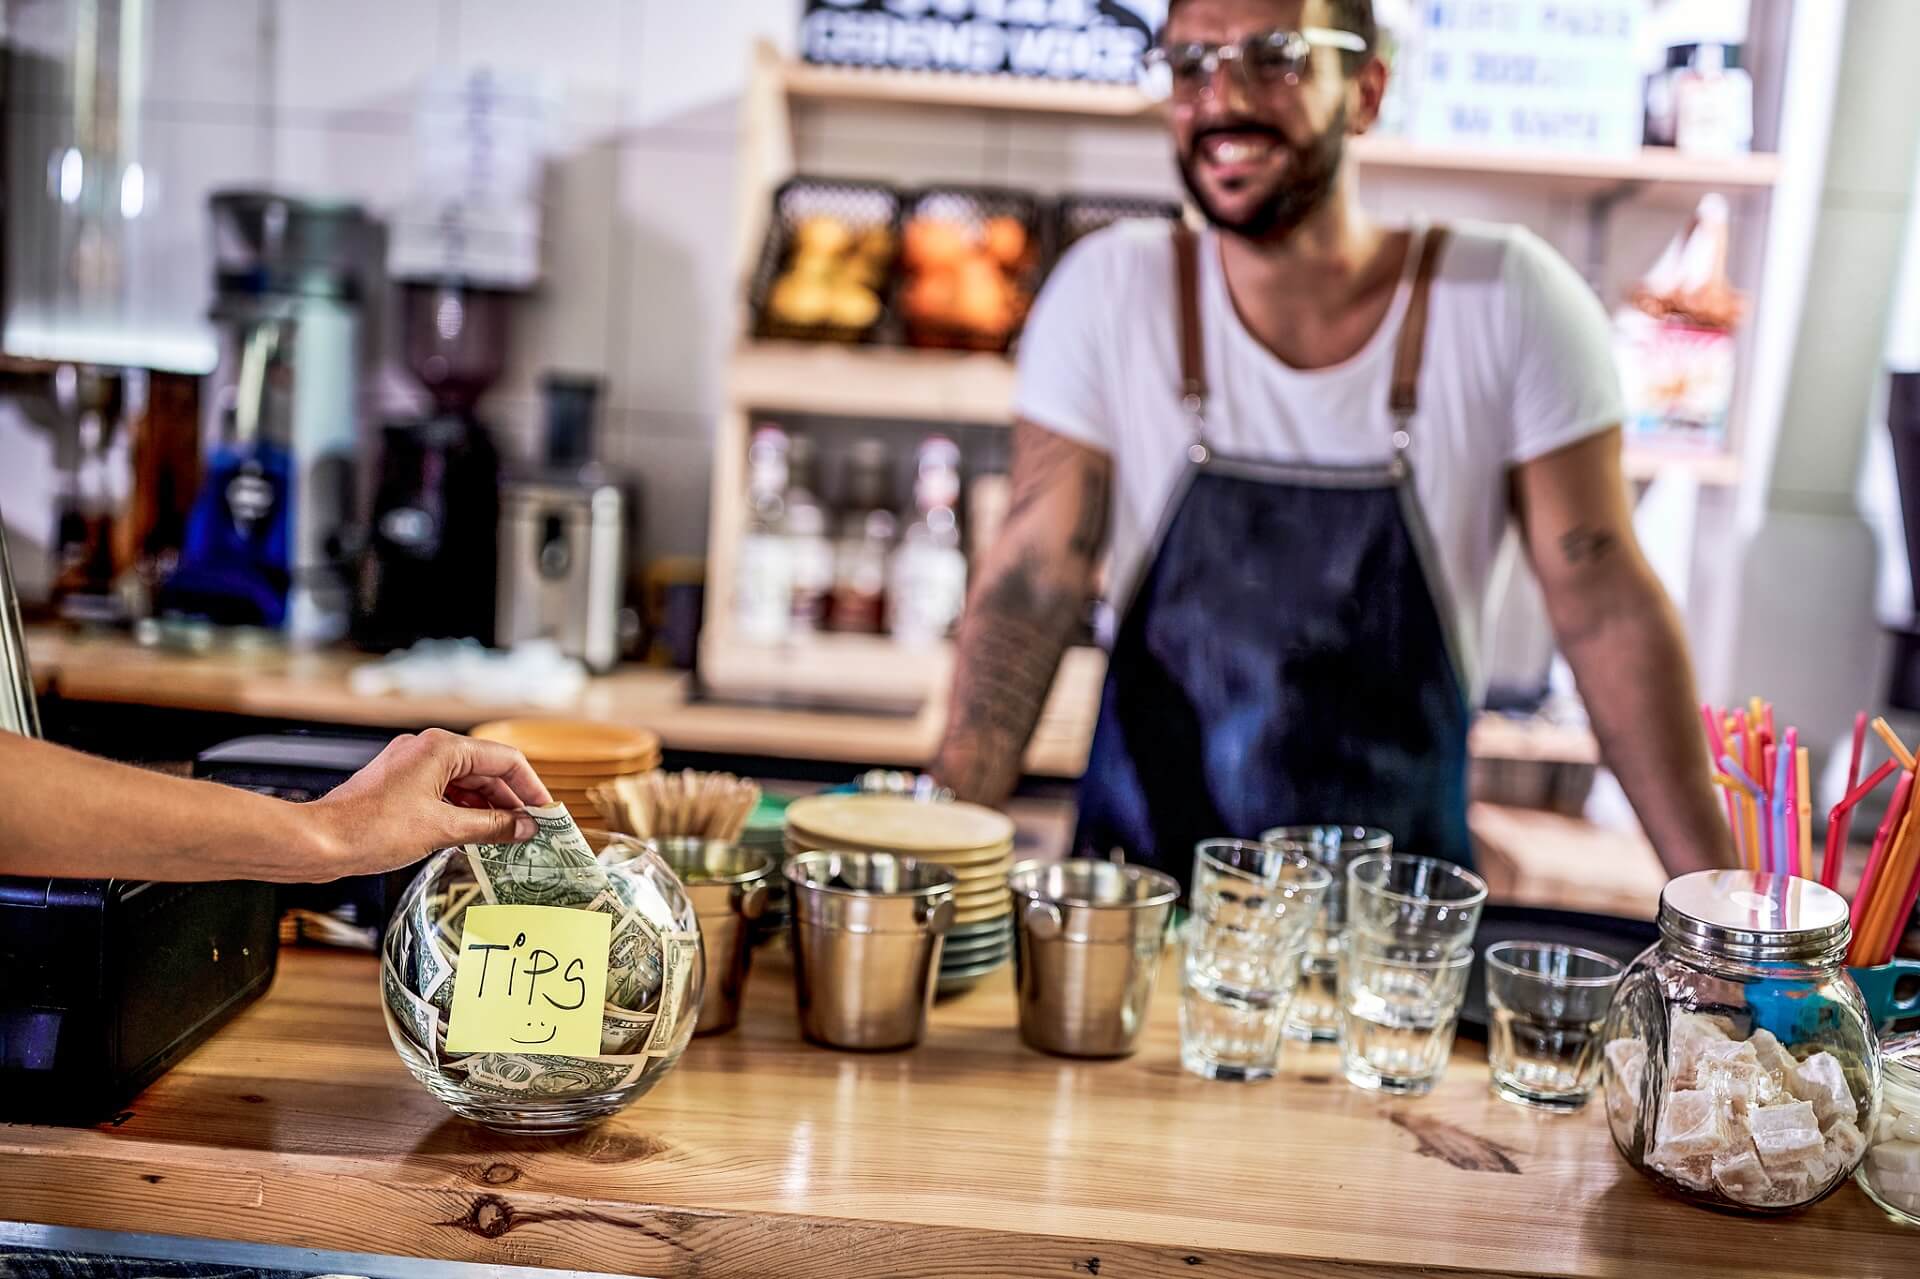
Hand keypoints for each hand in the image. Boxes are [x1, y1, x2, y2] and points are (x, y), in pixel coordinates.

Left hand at [308, 729, 552, 878]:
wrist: (318, 842)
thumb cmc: (373, 830)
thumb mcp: (443, 829)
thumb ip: (492, 826)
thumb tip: (526, 827)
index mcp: (442, 747)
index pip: (505, 760)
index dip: (531, 787)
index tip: (546, 813)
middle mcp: (428, 748)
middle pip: (486, 771)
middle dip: (510, 801)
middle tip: (531, 831)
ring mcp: (411, 765)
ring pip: (465, 784)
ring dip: (488, 809)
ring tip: (507, 839)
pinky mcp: (399, 784)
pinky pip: (444, 793)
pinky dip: (464, 812)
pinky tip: (475, 836)